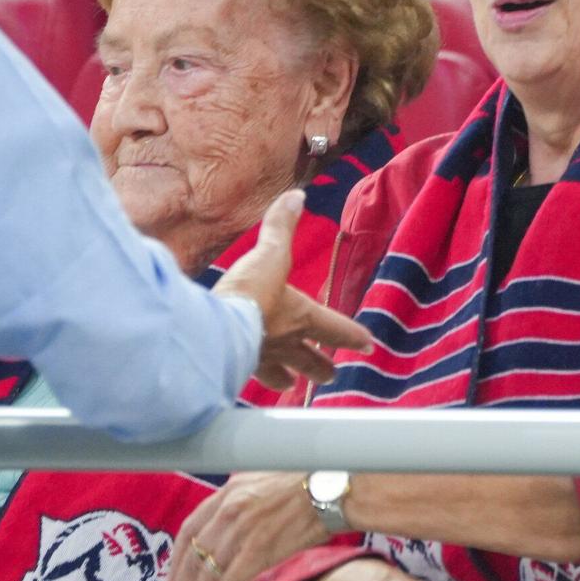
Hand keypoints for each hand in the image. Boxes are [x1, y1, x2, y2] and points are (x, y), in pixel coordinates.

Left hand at [168, 470, 331, 580]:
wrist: (331, 489)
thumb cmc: (303, 486)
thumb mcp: (259, 484)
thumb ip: (238, 504)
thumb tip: (227, 528)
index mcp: (226, 493)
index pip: (189, 530)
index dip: (177, 562)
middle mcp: (228, 509)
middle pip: (193, 558)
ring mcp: (241, 530)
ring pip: (208, 574)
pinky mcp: (259, 550)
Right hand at [212, 190, 372, 390]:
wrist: (211, 329)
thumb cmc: (248, 293)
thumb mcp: (267, 254)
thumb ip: (280, 226)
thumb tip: (296, 196)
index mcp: (301, 318)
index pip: (336, 329)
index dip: (354, 335)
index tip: (368, 344)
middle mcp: (286, 343)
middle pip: (312, 363)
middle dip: (322, 368)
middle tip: (330, 374)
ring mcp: (261, 360)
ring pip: (281, 377)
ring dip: (288, 379)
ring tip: (290, 384)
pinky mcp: (235, 369)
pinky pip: (250, 378)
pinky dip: (253, 378)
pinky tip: (246, 378)